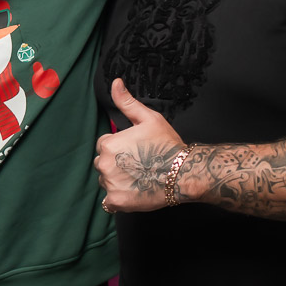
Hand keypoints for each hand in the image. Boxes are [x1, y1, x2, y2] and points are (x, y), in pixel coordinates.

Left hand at [94, 78, 185, 211]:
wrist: (183, 173)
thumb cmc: (167, 145)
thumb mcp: (148, 119)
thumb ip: (127, 103)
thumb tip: (115, 83)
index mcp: (108, 144)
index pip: (104, 144)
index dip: (120, 147)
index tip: (135, 151)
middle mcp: (104, 164)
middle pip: (102, 163)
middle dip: (116, 163)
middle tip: (139, 165)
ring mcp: (110, 184)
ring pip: (106, 181)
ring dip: (117, 180)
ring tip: (139, 178)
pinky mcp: (117, 201)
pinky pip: (109, 202)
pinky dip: (119, 198)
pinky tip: (134, 192)